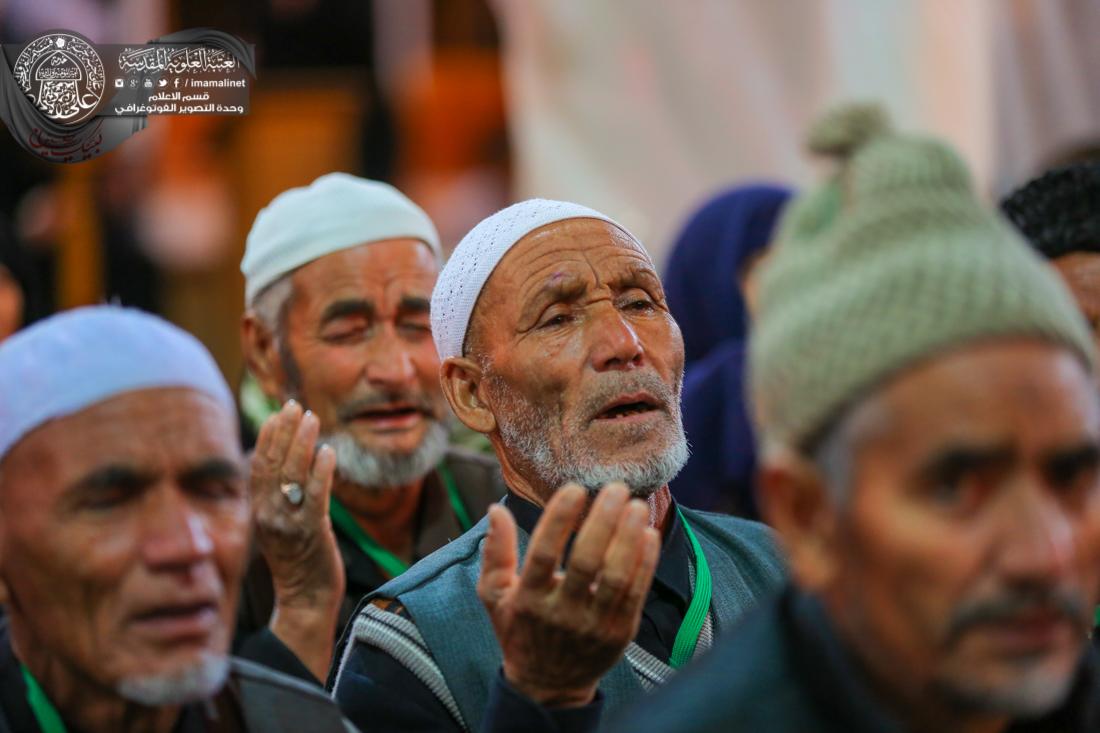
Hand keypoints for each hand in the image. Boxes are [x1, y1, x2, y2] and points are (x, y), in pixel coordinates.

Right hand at [250, 400, 344, 679]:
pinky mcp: (312, 533)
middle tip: (295, 405)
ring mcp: (289, 524)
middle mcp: (268, 515)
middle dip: (284, 431)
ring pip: (292, 475)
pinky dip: (321, 472)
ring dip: (302, 443)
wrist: (305, 600)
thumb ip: (277, 496)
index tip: (278, 413)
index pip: (257, 467)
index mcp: (258, 511)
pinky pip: (316, 496)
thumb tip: (283, 462)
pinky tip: (328, 451)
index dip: (267, 438)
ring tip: (312, 418)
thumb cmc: (296, 559)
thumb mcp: (279, 524)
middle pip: (272, 464)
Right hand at [477, 483, 659, 707]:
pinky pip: (635, 594)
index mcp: (528, 599)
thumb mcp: (495, 596)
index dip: (559, 520)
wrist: (547, 686)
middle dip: (602, 522)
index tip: (575, 488)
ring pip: (615, 578)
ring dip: (628, 538)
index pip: (543, 554)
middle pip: (585, 562)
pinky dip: (644, 563)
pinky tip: (649, 534)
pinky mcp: (619, 633)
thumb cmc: (519, 629)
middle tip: (616, 488)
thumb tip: (497, 509)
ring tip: (636, 505)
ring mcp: (593, 625)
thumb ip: (495, 553)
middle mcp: (561, 613)